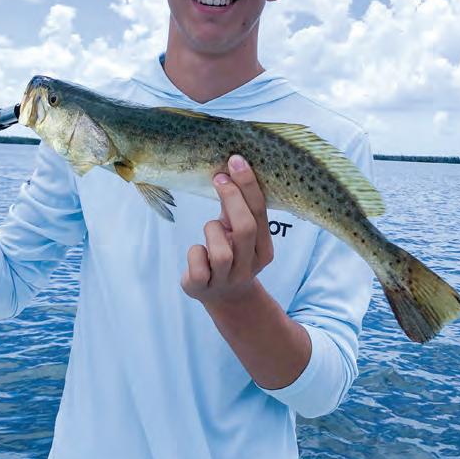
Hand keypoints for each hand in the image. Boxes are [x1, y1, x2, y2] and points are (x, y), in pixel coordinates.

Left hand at [181, 155, 273, 306]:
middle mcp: (249, 266)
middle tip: (219, 178)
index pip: (260, 213)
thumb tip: (228, 168)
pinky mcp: (202, 288)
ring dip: (212, 232)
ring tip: (211, 232)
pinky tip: (199, 254)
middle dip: (232, 199)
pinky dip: (195, 252)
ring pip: (220, 251)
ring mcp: (227, 279)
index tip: (236, 161)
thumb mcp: (237, 230)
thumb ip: (236, 206)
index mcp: (264, 250)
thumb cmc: (231, 252)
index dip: (248, 186)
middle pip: (245, 229)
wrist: (224, 297)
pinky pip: (197, 263)